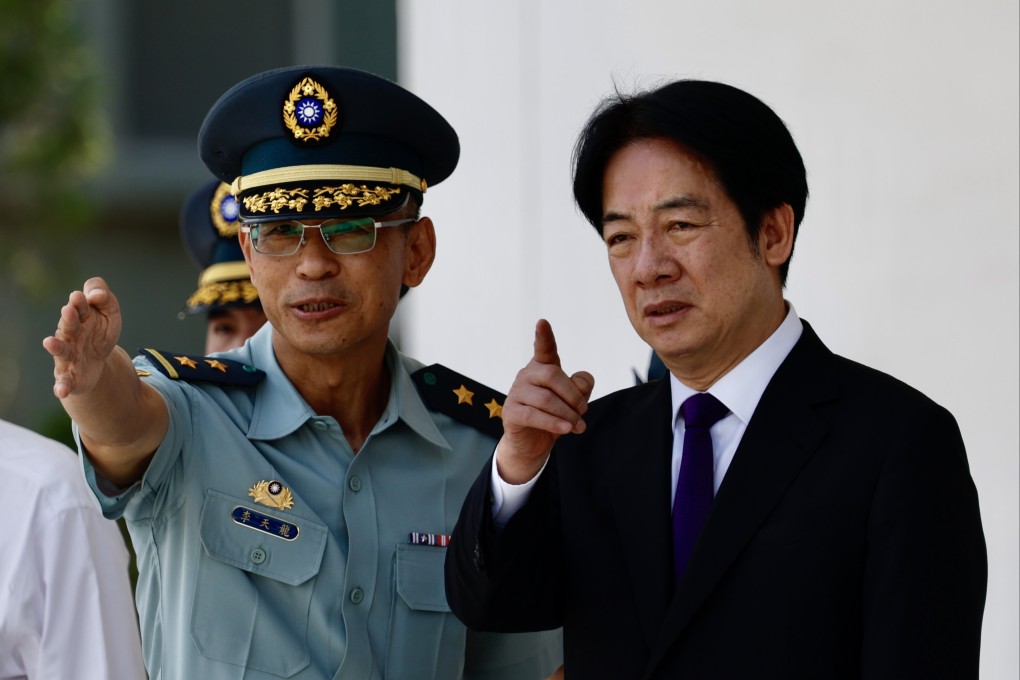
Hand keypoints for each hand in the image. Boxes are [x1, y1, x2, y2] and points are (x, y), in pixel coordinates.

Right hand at [42, 277, 122, 399]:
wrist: (100, 362)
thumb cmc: (100, 332)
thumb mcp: (109, 312)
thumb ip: (104, 298)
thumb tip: (96, 295)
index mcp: (81, 318)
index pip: (79, 307)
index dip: (80, 302)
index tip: (80, 296)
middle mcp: (71, 335)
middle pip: (68, 326)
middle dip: (69, 318)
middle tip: (69, 309)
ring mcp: (69, 356)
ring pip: (61, 351)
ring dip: (56, 346)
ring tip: (49, 342)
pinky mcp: (72, 376)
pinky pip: (65, 382)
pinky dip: (62, 386)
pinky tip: (61, 391)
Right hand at [497, 319, 593, 483]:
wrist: (532, 444)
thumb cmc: (554, 416)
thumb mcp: (573, 401)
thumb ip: (581, 387)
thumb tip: (581, 382)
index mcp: (541, 368)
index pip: (543, 349)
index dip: (544, 336)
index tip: (542, 322)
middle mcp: (526, 376)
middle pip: (552, 375)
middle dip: (573, 394)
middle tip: (584, 411)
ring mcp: (515, 393)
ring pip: (545, 399)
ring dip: (567, 414)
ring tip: (579, 426)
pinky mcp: (510, 412)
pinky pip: (534, 415)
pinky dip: (553, 423)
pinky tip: (566, 429)